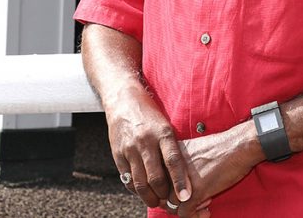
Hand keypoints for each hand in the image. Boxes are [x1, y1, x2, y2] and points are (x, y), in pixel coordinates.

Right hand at [107, 90, 191, 208]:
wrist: (123, 100)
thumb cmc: (150, 115)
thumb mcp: (166, 126)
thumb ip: (172, 148)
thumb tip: (184, 174)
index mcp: (162, 133)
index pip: (173, 161)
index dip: (180, 181)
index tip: (185, 197)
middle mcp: (145, 141)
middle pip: (155, 177)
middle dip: (164, 195)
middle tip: (170, 202)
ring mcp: (129, 149)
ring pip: (140, 183)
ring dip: (150, 197)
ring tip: (157, 200)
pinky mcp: (117, 154)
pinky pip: (128, 180)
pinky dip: (136, 190)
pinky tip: (143, 191)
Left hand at [166, 121, 262, 217]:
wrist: (239, 146)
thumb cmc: (221, 147)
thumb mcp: (192, 150)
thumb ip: (179, 165)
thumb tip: (173, 187)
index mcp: (169, 155)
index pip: (158, 180)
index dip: (169, 189)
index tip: (184, 190)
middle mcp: (171, 168)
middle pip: (162, 194)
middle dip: (177, 201)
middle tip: (194, 200)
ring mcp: (182, 180)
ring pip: (171, 206)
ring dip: (187, 209)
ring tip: (203, 204)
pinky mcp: (195, 192)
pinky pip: (184, 213)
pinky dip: (195, 216)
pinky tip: (207, 210)